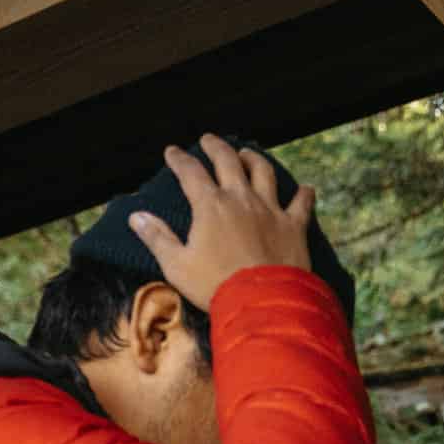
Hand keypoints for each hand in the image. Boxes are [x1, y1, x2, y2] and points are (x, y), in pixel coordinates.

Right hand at [128, 136, 314, 309]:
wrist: (263, 304)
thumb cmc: (215, 287)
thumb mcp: (177, 265)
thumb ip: (158, 238)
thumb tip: (136, 217)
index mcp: (210, 205)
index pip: (190, 172)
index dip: (179, 159)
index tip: (172, 152)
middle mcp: (241, 199)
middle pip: (227, 161)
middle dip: (215, 147)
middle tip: (208, 140)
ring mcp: (270, 210)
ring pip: (263, 172)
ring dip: (254, 159)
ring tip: (247, 154)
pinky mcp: (294, 227)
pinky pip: (302, 204)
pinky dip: (304, 195)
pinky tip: (307, 189)